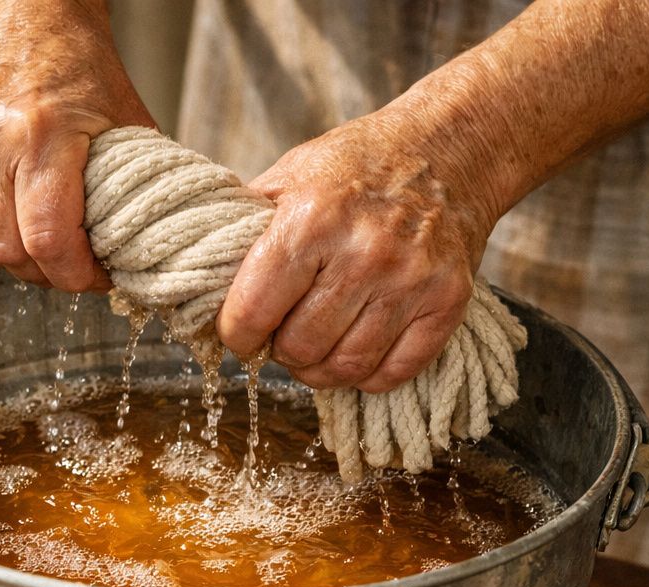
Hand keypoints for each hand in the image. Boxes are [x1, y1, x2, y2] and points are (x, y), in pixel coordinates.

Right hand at [0, 0, 154, 291]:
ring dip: (9, 253)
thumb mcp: (123, 120)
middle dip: (43, 271)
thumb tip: (138, 251)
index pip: (48, 240)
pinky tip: (6, 216)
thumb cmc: (79, 64)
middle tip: (69, 266)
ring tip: (39, 241)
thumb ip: (128, 188)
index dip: (74, 275)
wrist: (25, 9)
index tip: (94, 278)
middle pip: (6, 250)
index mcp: (43, 132)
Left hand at [216, 109, 502, 392]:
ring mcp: (411, 280)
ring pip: (344, 368)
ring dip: (318, 369)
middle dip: (279, 350)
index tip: (239, 332)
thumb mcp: (289, 177)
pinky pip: (393, 373)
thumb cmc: (357, 165)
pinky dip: (366, 375)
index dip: (236, 334)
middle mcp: (364, 253)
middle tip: (282, 333)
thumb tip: (198, 282)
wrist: (450, 148)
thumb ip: (245, 230)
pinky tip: (354, 348)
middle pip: (299, 348)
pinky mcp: (447, 301)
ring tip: (314, 345)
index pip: (253, 313)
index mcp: (311, 221)